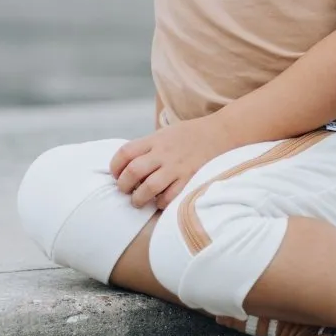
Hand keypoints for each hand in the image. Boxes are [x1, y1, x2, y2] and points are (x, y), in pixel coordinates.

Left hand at [109, 116, 232, 209]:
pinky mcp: (190, 178)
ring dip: (139, 198)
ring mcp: (177, 166)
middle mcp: (163, 153)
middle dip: (123, 185)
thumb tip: (128, 165)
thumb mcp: (166, 133)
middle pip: (133, 171)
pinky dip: (161, 203)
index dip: (115, 167)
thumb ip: (148, 147)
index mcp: (155, 140)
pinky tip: (160, 201)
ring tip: (138, 201)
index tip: (116, 175)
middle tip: (125, 190)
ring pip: (149, 187)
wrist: (221, 133)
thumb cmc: (190, 135)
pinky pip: (170, 196)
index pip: (125, 152)